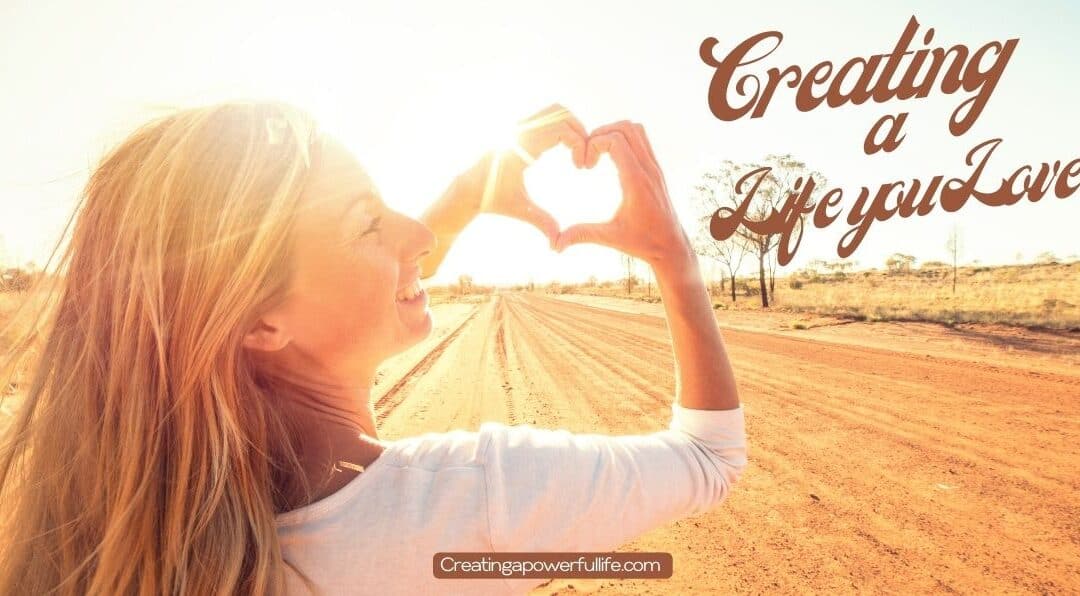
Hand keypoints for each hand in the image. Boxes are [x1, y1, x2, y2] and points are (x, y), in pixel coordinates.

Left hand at [458, 104, 587, 247]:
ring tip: (577, 153)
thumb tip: (557, 244)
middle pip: (562, 113)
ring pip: (556, 110)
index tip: (582, 167)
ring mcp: (520, 125)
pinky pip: (549, 117)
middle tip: (584, 158)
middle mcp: (521, 130)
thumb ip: (541, 222)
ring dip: (572, 127)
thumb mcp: (520, 210)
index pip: (561, 129)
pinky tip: (565, 151)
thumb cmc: (493, 199)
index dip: (580, 144)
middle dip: (580, 132)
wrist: (470, 189)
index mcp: (522, 145)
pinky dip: (563, 128)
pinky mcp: (522, 127)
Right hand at [554, 121, 692, 270]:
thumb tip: (556, 244)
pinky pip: (642, 140)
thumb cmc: (643, 243)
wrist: (672, 246)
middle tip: (589, 153)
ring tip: (598, 152)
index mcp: (636, 181)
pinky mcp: (656, 170)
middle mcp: (648, 169)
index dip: (594, 144)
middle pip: (626, 127)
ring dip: (614, 133)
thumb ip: (583, 235)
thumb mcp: (610, 238)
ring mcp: (655, 167)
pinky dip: (624, 140)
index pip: (615, 141)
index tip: (585, 165)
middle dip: (602, 133)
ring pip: (636, 130)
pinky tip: (611, 159)